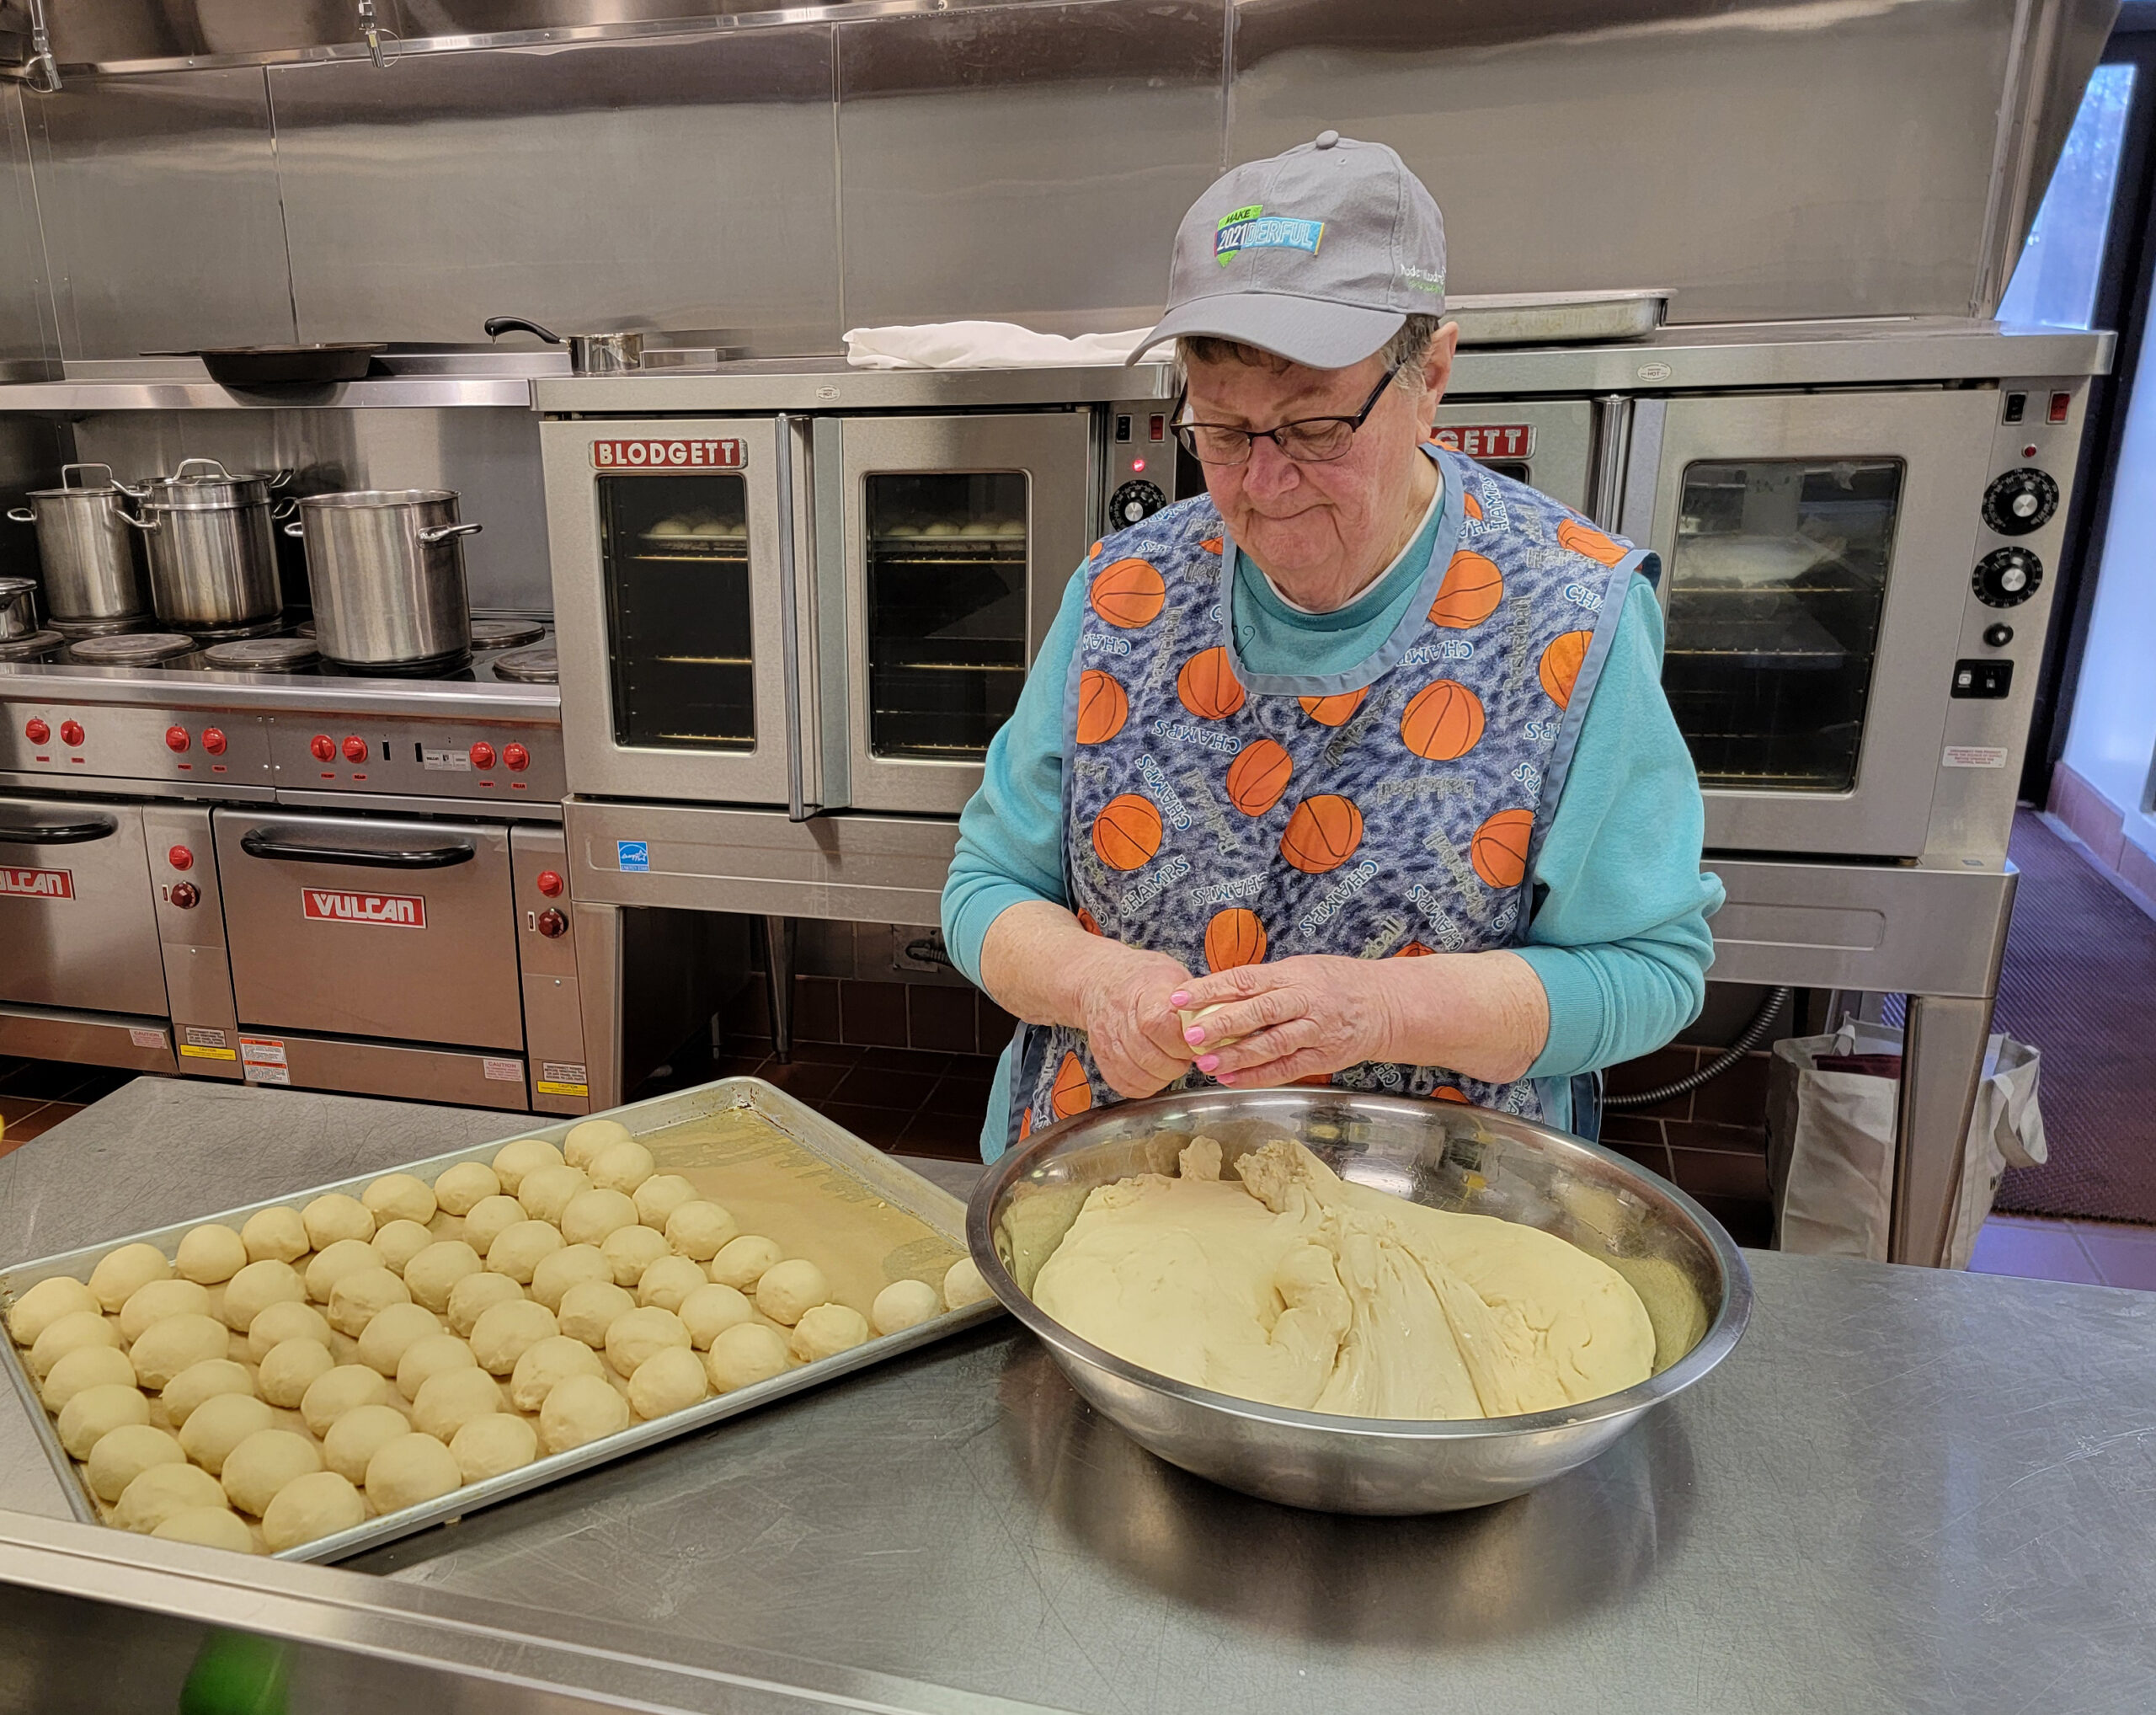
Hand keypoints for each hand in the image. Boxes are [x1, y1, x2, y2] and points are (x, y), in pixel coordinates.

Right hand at [1074, 939, 1195, 1099]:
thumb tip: (1221, 1026)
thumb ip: (1195, 1001)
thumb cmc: (1144, 979)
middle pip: (1150, 1057)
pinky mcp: (1102, 1057)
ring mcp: (1107, 1040)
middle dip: (1177, 1064)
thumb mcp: (1174, 975)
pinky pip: (1124, 1085)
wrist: (1101, 981)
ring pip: (1138, 1076)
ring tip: (1171, 1062)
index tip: (1195, 1042)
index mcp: (1143, 993)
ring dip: (1162, 1077)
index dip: (1181, 1041)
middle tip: (1186, 1055)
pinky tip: (1154, 1072)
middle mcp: (1120, 1018)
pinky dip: (1144, 1086)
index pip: (1158, 1024)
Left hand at [1171, 955, 1402, 1087]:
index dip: (1210, 988)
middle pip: (1258, 1012)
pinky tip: (1230, 1079)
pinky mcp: (1323, 1057)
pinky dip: (1257, 1076)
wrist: (1384, 1005)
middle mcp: (1305, 1001)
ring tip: (1206, 1063)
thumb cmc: (1333, 983)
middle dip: (1221, 1024)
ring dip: (1236, 1055)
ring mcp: (1316, 1031)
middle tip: (1189, 1034)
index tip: (1180, 997)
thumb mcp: (1299, 970)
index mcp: (1293, 975)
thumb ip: (1261, 983)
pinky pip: (1286, 1069)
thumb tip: (1212, 993)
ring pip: (1272, 1045)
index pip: (1245, 979)